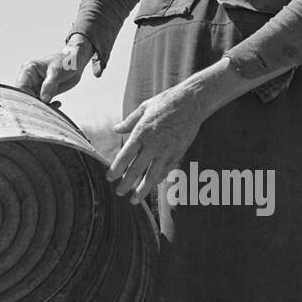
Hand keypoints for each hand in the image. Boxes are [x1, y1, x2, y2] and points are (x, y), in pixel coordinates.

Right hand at [17, 35, 99, 102]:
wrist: (77, 61)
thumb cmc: (66, 60)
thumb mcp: (57, 71)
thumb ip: (50, 85)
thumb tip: (44, 99)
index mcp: (28, 70)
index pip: (20, 87)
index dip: (26, 98)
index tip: (37, 104)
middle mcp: (30, 79)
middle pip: (25, 97)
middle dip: (34, 104)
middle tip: (46, 109)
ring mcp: (37, 87)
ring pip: (34, 101)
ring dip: (42, 107)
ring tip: (55, 107)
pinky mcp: (44, 93)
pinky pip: (43, 103)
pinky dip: (49, 107)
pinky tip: (58, 104)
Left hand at [106, 85, 203, 203]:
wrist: (191, 103)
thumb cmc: (166, 102)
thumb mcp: (144, 108)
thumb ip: (129, 122)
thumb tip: (116, 129)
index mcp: (142, 132)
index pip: (125, 156)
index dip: (116, 169)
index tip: (110, 178)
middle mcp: (153, 145)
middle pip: (136, 170)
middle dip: (126, 184)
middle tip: (119, 193)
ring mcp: (167, 151)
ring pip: (152, 176)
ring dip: (142, 190)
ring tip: (134, 200)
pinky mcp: (178, 153)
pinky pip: (165, 171)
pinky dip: (157, 180)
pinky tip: (151, 185)